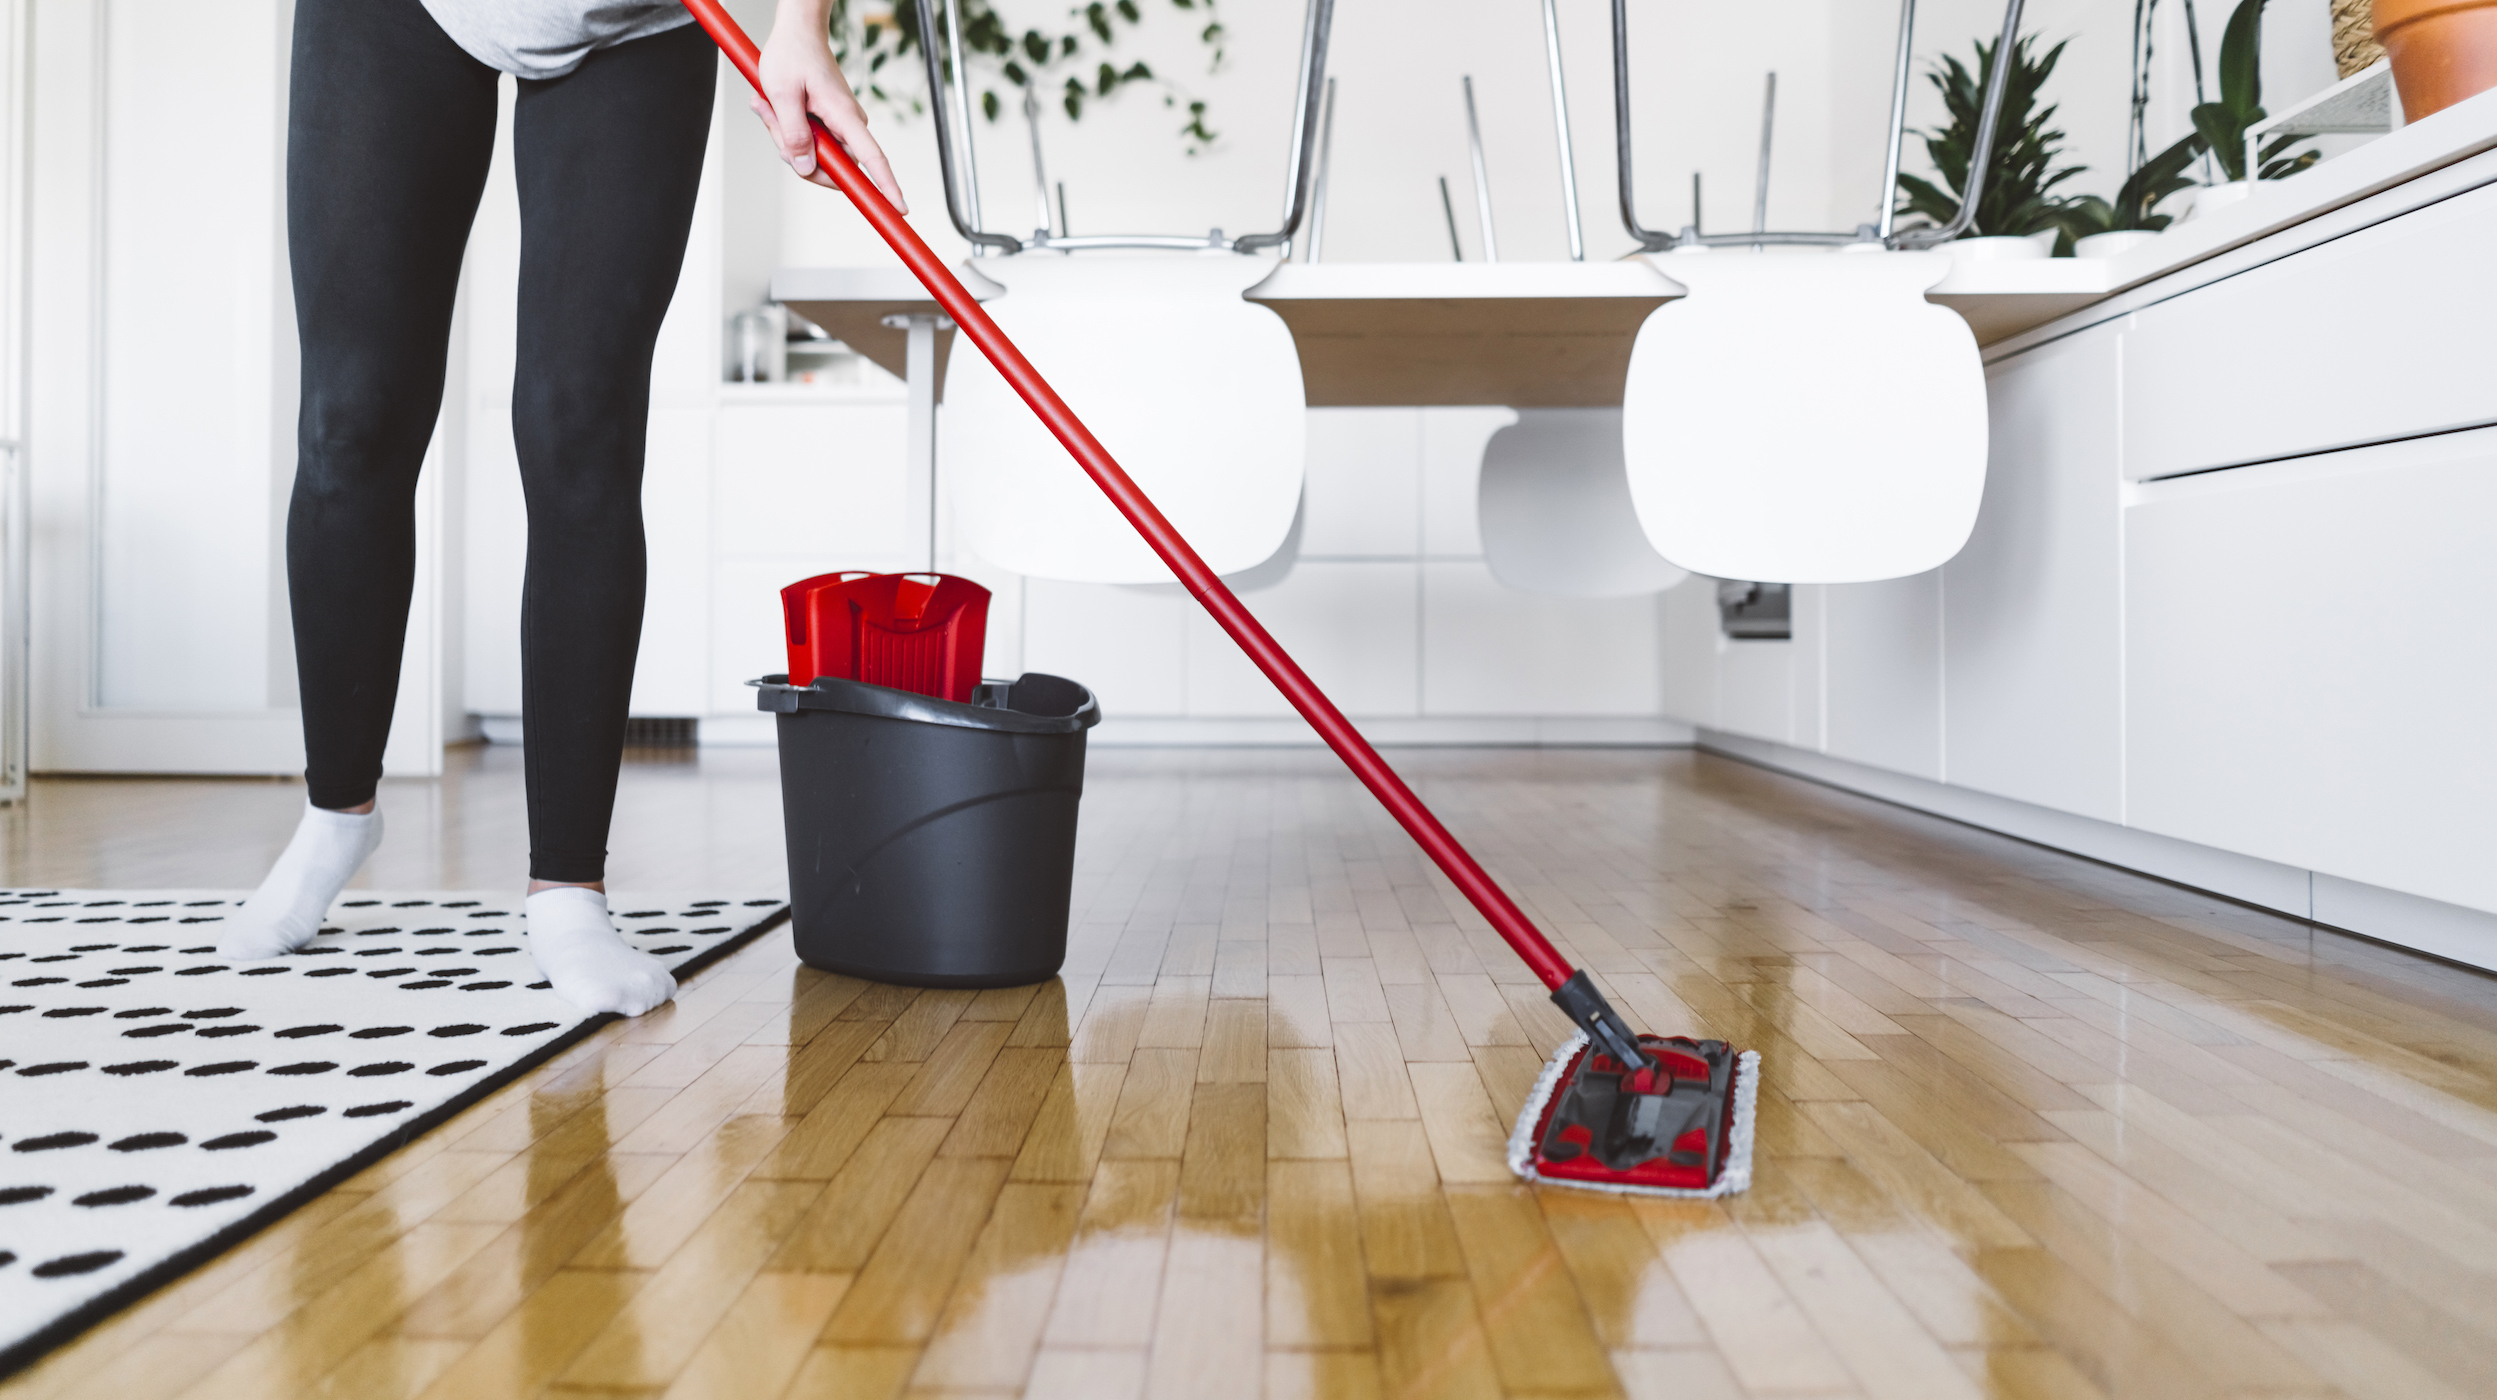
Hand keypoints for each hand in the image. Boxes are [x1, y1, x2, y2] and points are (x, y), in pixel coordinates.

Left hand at [753, 1, 906, 210]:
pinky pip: (811, 142)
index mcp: (845, 116)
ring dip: (786, 139)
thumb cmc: (792, 55)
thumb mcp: (782, 95)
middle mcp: (849, 124)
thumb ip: (794, 134)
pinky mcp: (829, 123)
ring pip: (815, 155)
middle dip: (795, 154)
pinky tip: (772, 109)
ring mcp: (839, 125)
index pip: (874, 159)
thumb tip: (805, 167)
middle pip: (831, 166)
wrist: (798, 31)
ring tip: (767, 108)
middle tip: (770, 121)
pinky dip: (788, 131)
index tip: (900, 209)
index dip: (887, 186)